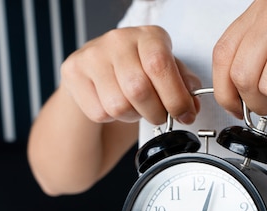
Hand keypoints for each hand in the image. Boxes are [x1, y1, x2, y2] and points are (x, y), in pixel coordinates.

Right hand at [60, 26, 201, 125]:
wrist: (99, 71)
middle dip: (155, 113)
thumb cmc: (138, 71)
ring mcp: (93, 54)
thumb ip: (183, 86)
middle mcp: (119, 39)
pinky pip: (99, 112)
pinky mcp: (73, 71)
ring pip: (118, 105)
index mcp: (148, 36)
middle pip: (138, 90)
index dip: (175, 98)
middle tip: (159, 116)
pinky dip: (111, 118)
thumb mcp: (167, 72)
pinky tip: (114, 104)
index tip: (184, 114)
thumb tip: (192, 106)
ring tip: (135, 107)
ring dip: (132, 116)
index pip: (160, 66)